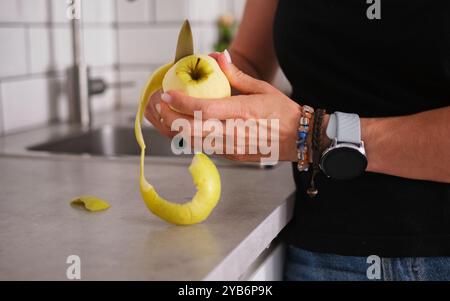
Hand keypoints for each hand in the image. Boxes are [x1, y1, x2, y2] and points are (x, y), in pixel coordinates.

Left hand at [145, 52, 301, 162]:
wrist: (298, 139)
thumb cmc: (282, 113)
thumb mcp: (262, 88)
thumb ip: (236, 75)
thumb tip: (218, 57)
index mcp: (243, 113)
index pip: (205, 110)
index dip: (182, 103)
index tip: (167, 94)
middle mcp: (235, 133)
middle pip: (192, 130)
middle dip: (170, 118)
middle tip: (160, 105)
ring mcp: (232, 148)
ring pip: (194, 142)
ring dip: (174, 129)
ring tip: (164, 115)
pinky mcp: (231, 156)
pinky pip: (204, 148)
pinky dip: (189, 137)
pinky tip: (182, 126)